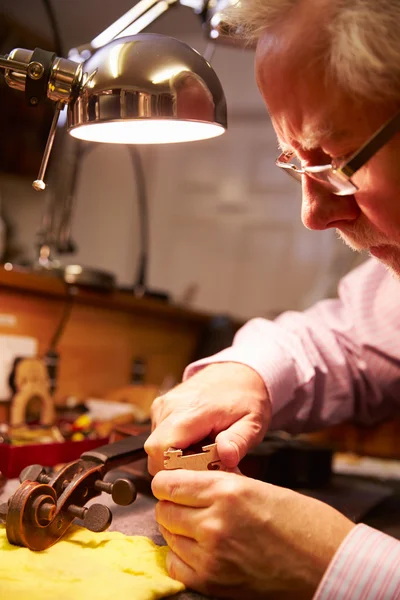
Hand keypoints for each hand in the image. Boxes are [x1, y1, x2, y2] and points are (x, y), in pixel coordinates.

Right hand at [144, 363, 269, 473]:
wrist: (238, 372)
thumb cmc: (245, 398)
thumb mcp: (252, 423)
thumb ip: (238, 441)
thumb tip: (227, 455)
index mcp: (191, 411)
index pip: (160, 450)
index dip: (174, 469)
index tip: (198, 472)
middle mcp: (170, 406)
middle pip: (154, 452)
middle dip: (176, 466)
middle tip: (204, 463)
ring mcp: (163, 405)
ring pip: (155, 446)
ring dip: (175, 455)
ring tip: (202, 448)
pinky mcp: (160, 407)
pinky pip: (158, 435)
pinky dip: (173, 444)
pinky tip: (194, 440)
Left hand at [152, 469, 354, 598]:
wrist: (328, 564)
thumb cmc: (303, 522)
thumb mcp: (259, 487)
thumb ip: (222, 484)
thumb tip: (193, 482)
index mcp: (227, 491)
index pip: (169, 483)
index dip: (167, 481)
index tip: (170, 482)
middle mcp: (214, 523)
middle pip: (165, 510)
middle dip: (171, 504)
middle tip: (185, 503)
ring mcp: (212, 556)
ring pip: (169, 536)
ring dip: (177, 529)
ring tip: (197, 525)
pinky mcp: (214, 583)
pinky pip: (176, 566)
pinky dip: (181, 556)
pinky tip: (199, 549)